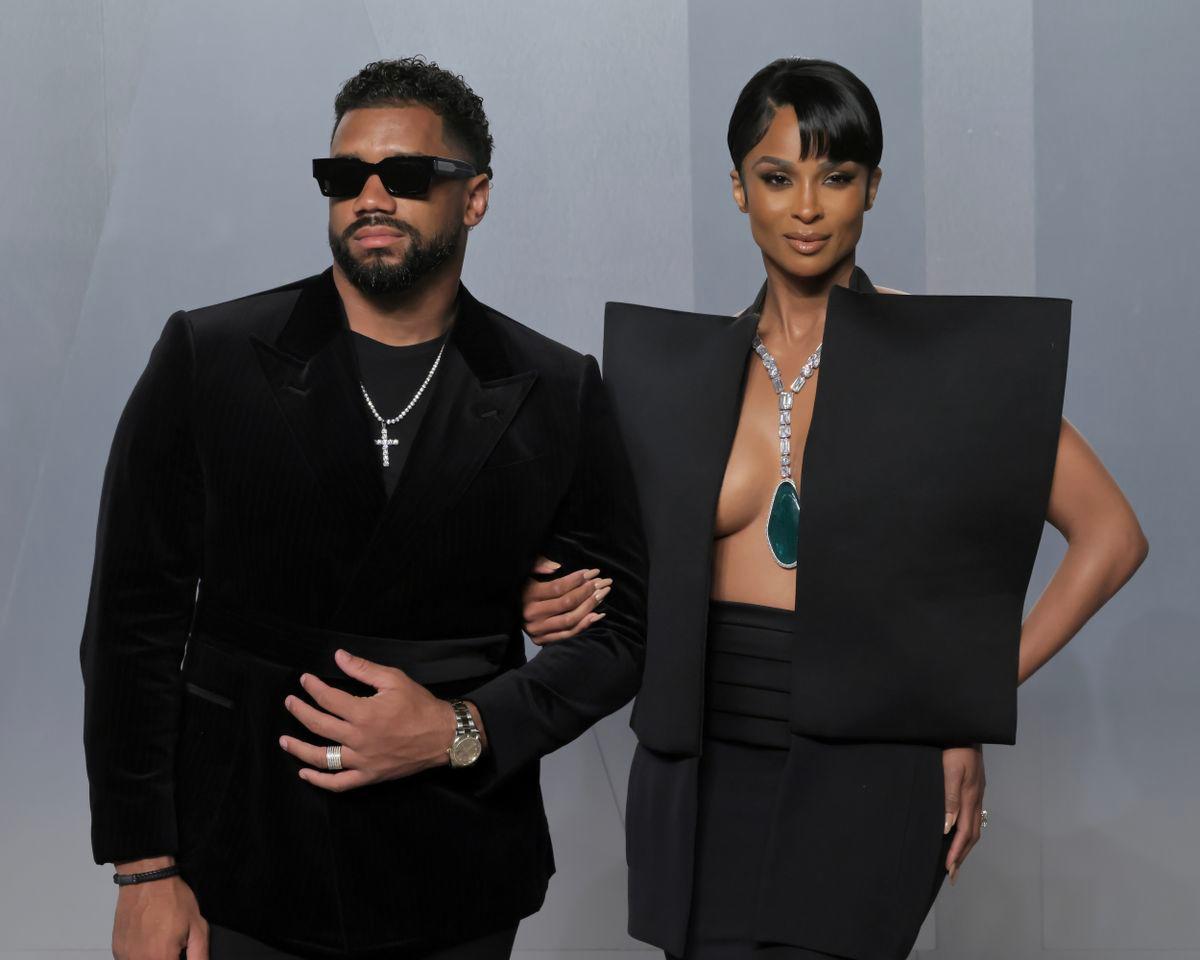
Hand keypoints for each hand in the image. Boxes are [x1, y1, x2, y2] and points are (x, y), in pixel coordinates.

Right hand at [112, 859, 206, 959]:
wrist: (146, 880)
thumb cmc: (173, 900)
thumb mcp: (197, 926)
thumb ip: (199, 955)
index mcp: (161, 959)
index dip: (178, 959)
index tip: (180, 953)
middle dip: (167, 957)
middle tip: (172, 942)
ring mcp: (125, 957)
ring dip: (152, 956)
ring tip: (159, 940)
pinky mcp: (117, 950)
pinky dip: (139, 955)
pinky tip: (147, 940)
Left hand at [278, 649, 482, 790]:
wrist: (443, 735)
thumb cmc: (420, 706)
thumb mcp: (394, 679)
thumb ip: (363, 669)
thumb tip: (338, 656)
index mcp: (364, 713)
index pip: (328, 699)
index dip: (313, 687)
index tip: (305, 680)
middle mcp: (359, 738)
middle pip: (319, 725)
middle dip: (300, 711)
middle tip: (290, 702)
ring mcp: (362, 760)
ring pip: (322, 757)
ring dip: (299, 748)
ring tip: (284, 740)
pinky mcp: (369, 775)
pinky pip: (339, 783)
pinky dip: (319, 781)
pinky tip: (305, 773)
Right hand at [521, 555, 610, 644]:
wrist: (508, 610)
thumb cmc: (521, 586)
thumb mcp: (525, 570)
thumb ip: (539, 564)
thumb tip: (557, 567)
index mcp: (527, 595)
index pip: (558, 588)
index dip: (577, 580)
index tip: (592, 572)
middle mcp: (531, 614)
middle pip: (566, 603)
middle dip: (587, 591)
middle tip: (601, 582)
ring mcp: (537, 629)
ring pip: (570, 620)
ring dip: (589, 607)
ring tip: (602, 595)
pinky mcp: (541, 640)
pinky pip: (568, 634)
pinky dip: (585, 625)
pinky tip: (598, 614)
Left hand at [942, 742, 985, 884]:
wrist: (965, 727)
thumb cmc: (954, 746)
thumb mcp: (950, 770)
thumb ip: (949, 797)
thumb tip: (947, 827)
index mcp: (969, 796)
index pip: (965, 832)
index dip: (957, 852)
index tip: (948, 869)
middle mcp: (976, 798)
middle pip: (972, 834)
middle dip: (962, 855)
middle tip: (952, 874)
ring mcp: (977, 793)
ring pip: (974, 827)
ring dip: (965, 846)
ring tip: (956, 860)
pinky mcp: (974, 788)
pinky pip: (972, 816)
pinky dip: (966, 831)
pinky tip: (959, 833)